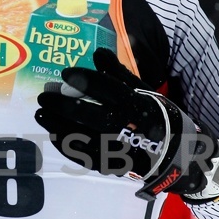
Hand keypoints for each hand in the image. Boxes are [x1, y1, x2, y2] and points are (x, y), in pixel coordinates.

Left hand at [35, 47, 218, 201]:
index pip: (106, 89)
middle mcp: (127, 126)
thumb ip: (119, 74)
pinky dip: (66, 145)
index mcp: (137, 105)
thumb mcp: (145, 91)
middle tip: (44, 96)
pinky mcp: (112, 164)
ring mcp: (118, 148)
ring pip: (82, 137)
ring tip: (41, 113)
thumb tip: (98, 54)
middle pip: (89, 114)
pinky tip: (53, 133)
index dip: (83, 80)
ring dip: (58, 124)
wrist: (177, 154)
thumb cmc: (158, 117)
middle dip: (62, 104)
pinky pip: (83, 156)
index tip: (65, 73)